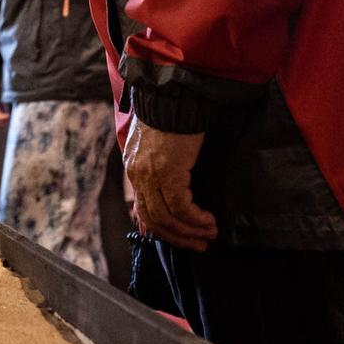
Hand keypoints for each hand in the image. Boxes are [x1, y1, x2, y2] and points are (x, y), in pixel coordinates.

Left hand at [123, 122, 216, 251]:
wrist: (173, 99)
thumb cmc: (170, 118)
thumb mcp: (155, 145)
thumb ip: (157, 167)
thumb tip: (169, 190)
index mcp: (134, 170)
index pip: (142, 209)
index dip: (161, 228)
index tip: (179, 237)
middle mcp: (138, 176)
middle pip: (153, 220)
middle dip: (177, 237)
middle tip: (199, 244)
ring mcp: (151, 176)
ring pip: (167, 218)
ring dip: (190, 231)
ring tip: (209, 234)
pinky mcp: (169, 173)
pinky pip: (181, 207)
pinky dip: (196, 218)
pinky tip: (208, 220)